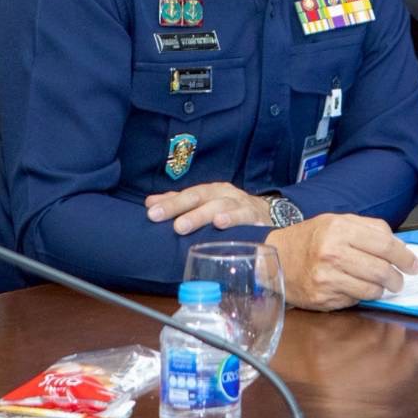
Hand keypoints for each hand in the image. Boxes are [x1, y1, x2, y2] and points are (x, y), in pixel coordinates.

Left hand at [144, 182, 270, 234]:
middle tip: (157, 216)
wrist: (268, 214)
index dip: (167, 202)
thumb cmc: (231, 210)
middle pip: (198, 197)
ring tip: (181, 225)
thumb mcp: (207, 205)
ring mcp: (239, 204)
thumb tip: (150, 203)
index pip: (185, 194)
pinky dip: (232, 219)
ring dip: (199, 215)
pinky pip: (243, 217)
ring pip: (218, 206)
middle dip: (177, 206)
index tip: (149, 211)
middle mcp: (222, 194)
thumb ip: (180, 204)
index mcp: (209, 191)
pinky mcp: (254, 217)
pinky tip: (220, 224)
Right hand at [264, 214, 417, 311]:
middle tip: (399, 280)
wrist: (277, 258)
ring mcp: (327, 278)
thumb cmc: (310, 238)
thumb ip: (370, 229)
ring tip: (380, 284)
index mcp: (339, 230)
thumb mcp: (338, 221)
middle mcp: (332, 254)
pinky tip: (354, 287)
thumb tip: (399, 246)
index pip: (385, 245)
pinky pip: (354, 300)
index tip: (414, 265)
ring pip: (371, 289)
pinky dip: (361, 295)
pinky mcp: (323, 298)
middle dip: (397, 278)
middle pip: (381, 270)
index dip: (405, 257)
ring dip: (381, 289)